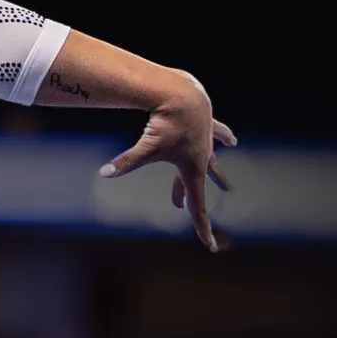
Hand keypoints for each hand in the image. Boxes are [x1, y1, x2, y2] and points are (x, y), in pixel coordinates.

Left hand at [98, 77, 236, 250]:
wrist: (184, 93)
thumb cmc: (167, 122)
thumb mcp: (146, 146)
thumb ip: (126, 162)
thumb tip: (104, 173)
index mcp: (192, 168)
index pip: (197, 206)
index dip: (201, 227)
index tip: (209, 244)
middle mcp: (203, 157)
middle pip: (195, 185)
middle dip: (189, 201)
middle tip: (181, 211)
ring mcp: (206, 141)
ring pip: (212, 163)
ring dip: (218, 175)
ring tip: (229, 187)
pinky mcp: (206, 124)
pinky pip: (217, 133)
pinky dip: (224, 137)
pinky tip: (232, 140)